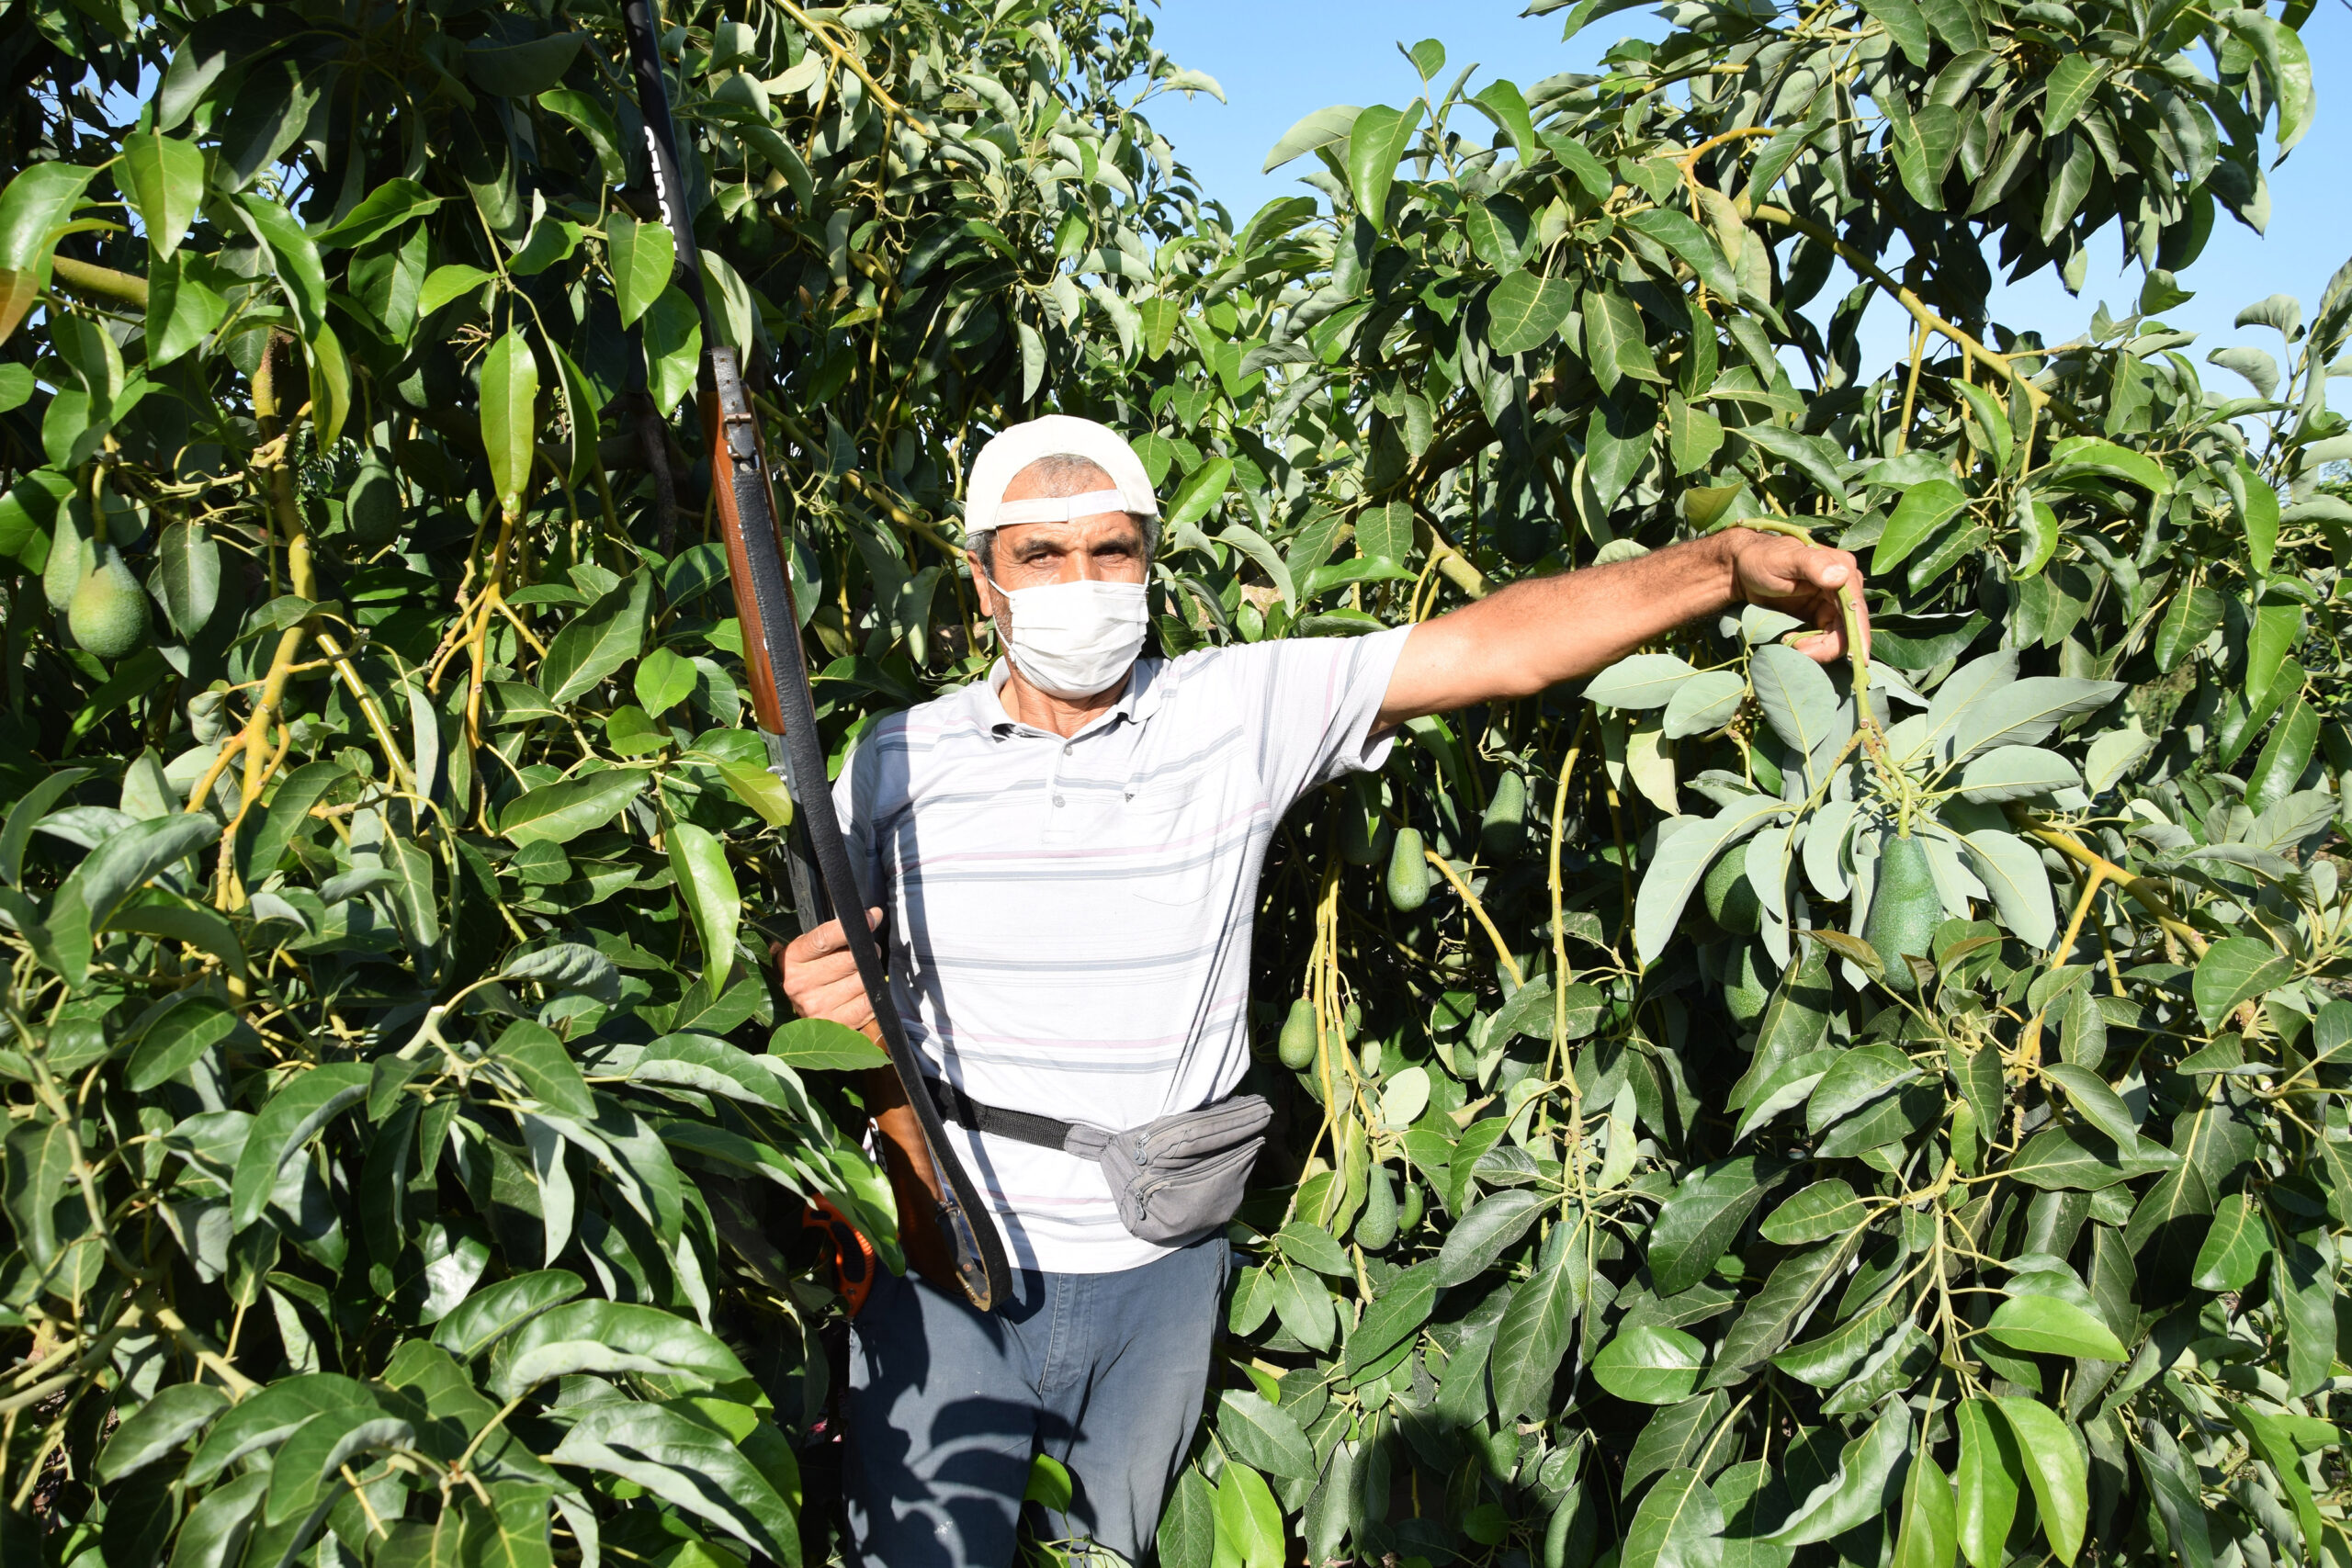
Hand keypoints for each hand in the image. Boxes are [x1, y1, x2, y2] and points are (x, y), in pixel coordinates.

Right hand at [776, 908, 884, 1039]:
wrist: (802, 1015)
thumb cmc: (813, 972)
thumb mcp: (812, 950)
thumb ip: (836, 933)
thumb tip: (873, 916)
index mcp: (792, 959)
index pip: (823, 939)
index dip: (849, 928)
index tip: (871, 918)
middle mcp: (799, 984)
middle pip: (849, 959)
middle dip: (866, 952)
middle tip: (867, 952)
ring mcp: (816, 1006)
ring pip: (862, 981)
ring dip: (871, 974)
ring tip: (862, 973)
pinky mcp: (834, 1023)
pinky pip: (868, 1002)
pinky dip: (873, 994)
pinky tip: (863, 991)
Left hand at [1727, 531, 1869, 665]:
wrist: (1744, 568)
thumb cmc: (1763, 558)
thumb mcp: (1785, 559)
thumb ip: (1813, 564)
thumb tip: (1841, 577)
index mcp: (1843, 569)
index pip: (1856, 608)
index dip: (1858, 635)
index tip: (1857, 661)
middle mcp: (1844, 587)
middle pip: (1849, 628)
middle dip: (1828, 647)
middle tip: (1799, 651)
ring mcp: (1833, 603)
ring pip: (1837, 638)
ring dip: (1817, 648)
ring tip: (1789, 642)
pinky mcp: (1820, 615)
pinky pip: (1824, 639)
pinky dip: (1810, 646)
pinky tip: (1789, 639)